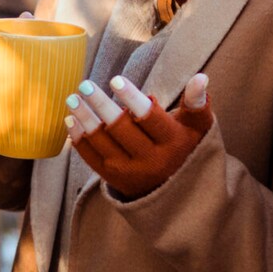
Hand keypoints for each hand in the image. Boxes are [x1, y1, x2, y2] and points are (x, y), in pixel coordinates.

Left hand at [66, 72, 214, 200]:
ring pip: (102, 144)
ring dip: (85, 119)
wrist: (177, 194)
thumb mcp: (197, 127)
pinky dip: (79, 140)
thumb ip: (196, 102)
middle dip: (101, 105)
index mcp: (173, 144)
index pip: (150, 118)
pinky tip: (71, 120)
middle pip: (121, 130)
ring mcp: (130, 174)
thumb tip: (201, 77)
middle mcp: (151, 162)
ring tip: (73, 98)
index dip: (132, 99)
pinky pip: (92, 159)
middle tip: (85, 84)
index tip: (115, 80)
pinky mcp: (114, 181)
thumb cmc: (185, 146)